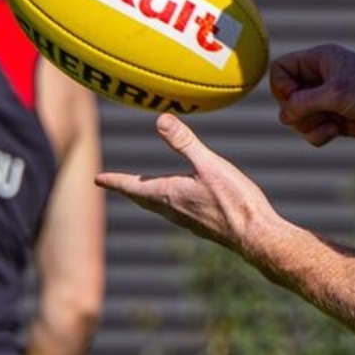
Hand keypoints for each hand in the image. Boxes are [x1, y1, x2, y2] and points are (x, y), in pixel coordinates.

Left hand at [95, 114, 277, 254]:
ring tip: (144, 189)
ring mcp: (189, 220)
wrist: (255, 235)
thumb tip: (161, 119)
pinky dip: (169, 201)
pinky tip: (183, 199)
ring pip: (160, 206)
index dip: (115, 181)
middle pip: (144, 198)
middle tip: (115, 184)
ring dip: (148, 196)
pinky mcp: (204, 225)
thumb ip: (185, 142)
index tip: (99, 179)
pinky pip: (177, 211)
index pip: (134, 187)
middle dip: (130, 189)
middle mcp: (174, 210)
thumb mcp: (209, 164)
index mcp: (170, 194)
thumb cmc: (233, 200)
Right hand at [269, 44, 354, 145]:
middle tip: (315, 113)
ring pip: (295, 117)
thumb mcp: (336, 94)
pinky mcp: (333, 119)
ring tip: (330, 123)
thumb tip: (283, 115)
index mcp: (319, 59)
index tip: (295, 98)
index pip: (280, 68)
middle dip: (295, 111)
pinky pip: (309, 131)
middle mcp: (319, 78)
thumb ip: (304, 102)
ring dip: (308, 125)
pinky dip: (317, 135)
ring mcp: (325, 100)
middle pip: (284, 96)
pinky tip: (336, 131)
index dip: (281, 86)